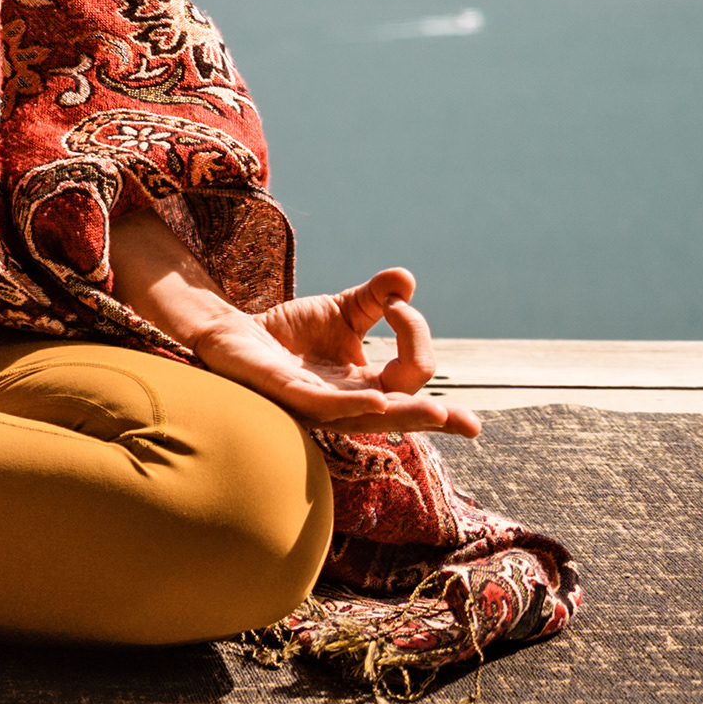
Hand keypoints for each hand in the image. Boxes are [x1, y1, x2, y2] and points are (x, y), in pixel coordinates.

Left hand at [195, 266, 479, 439]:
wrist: (235, 332)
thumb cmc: (292, 332)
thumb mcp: (342, 310)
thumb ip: (376, 298)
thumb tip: (407, 281)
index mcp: (367, 386)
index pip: (410, 373)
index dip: (415, 334)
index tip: (398, 303)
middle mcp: (349, 403)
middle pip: (401, 413)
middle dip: (435, 418)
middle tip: (467, 423)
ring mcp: (319, 405)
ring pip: (368, 418)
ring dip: (406, 416)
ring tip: (438, 416)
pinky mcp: (287, 396)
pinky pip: (325, 406)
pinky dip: (352, 405)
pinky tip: (377, 402)